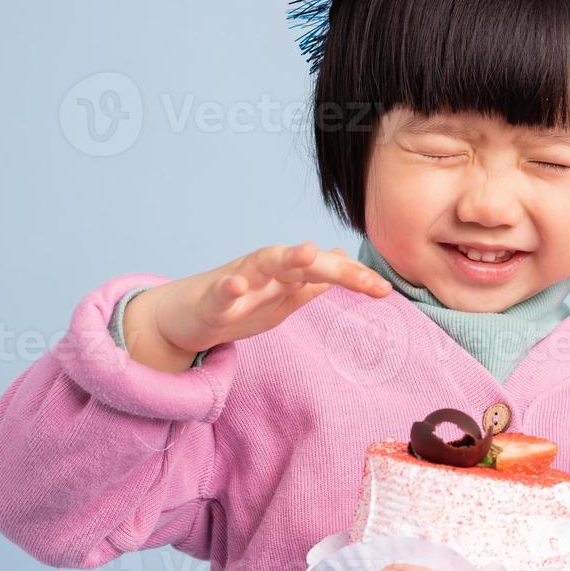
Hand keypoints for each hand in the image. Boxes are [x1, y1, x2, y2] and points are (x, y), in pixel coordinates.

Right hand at [124, 242, 391, 371]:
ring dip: (287, 257)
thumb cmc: (238, 306)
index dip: (355, 278)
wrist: (184, 318)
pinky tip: (239, 286)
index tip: (385, 290)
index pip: (326, 271)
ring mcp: (237, 280)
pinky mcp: (211, 299)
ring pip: (264, 263)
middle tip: (363, 277)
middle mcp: (265, 269)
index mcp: (286, 272)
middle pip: (303, 262)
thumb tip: (344, 260)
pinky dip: (230, 287)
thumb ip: (313, 282)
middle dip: (334, 268)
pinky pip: (222, 291)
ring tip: (310, 253)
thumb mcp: (283, 299)